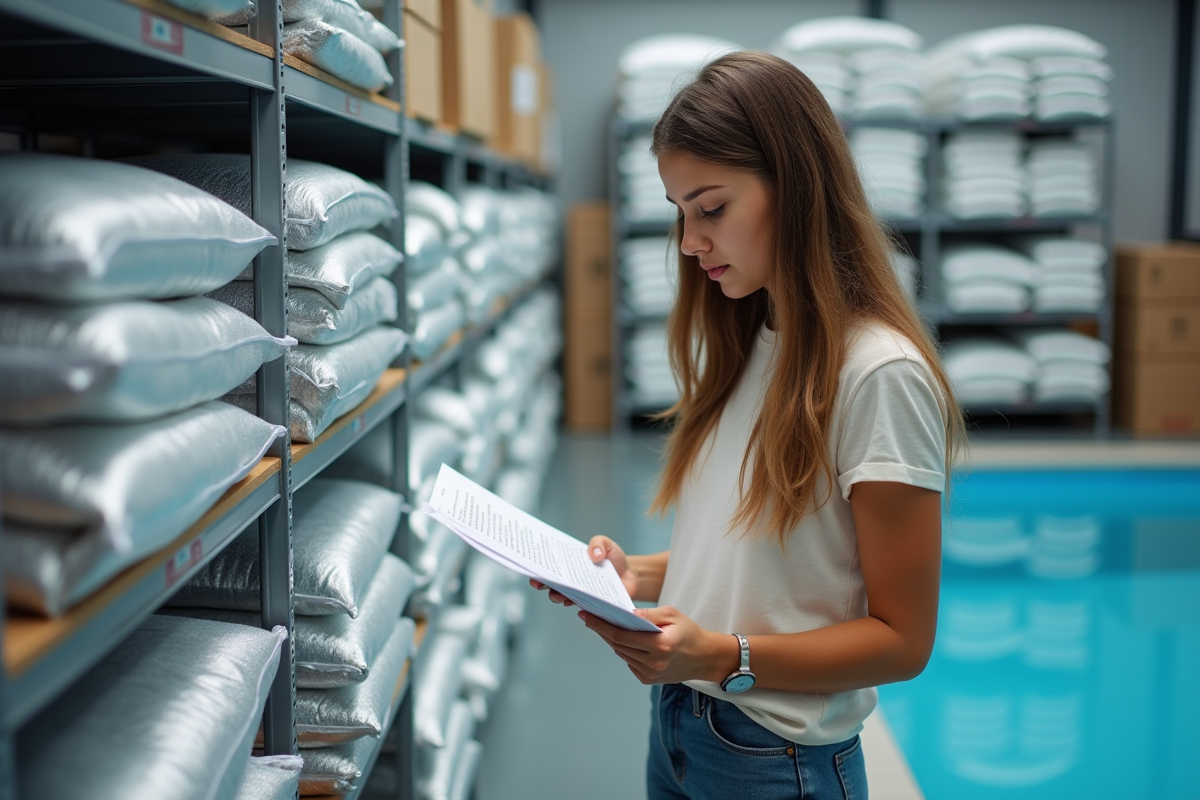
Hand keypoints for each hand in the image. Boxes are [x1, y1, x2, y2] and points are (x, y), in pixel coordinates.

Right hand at [529, 535, 636, 606]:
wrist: (630, 575)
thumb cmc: (614, 559)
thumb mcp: (607, 545)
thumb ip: (599, 544)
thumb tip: (594, 554)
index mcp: (570, 564)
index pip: (551, 565)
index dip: (539, 566)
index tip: (533, 567)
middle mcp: (571, 580)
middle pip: (551, 583)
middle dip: (543, 583)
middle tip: (538, 583)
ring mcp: (580, 593)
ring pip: (562, 596)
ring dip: (557, 596)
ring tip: (558, 594)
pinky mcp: (590, 603)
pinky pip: (579, 605)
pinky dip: (575, 604)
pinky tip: (572, 602)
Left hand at [577, 606, 736, 684]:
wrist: (704, 658)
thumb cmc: (688, 631)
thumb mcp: (672, 614)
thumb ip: (648, 615)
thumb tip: (625, 613)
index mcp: (660, 645)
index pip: (621, 635)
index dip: (601, 625)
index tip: (586, 616)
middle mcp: (653, 663)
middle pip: (617, 645)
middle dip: (601, 630)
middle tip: (588, 617)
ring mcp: (650, 674)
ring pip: (621, 653)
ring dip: (611, 640)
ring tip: (603, 625)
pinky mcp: (647, 680)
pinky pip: (628, 661)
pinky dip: (623, 649)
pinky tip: (623, 639)